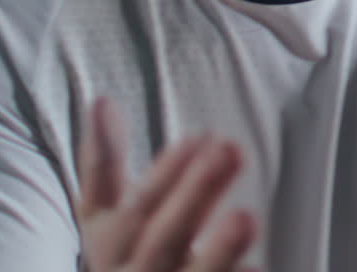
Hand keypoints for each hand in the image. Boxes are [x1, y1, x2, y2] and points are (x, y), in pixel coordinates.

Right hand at [77, 98, 259, 271]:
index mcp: (110, 247)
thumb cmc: (127, 260)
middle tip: (228, 151)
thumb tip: (101, 101)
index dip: (163, 176)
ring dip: (217, 251)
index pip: (130, 209)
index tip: (198, 139)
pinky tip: (255, 271)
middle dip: (193, 196)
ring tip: (247, 218)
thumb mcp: (104, 220)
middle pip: (161, 240)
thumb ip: (104, 165)